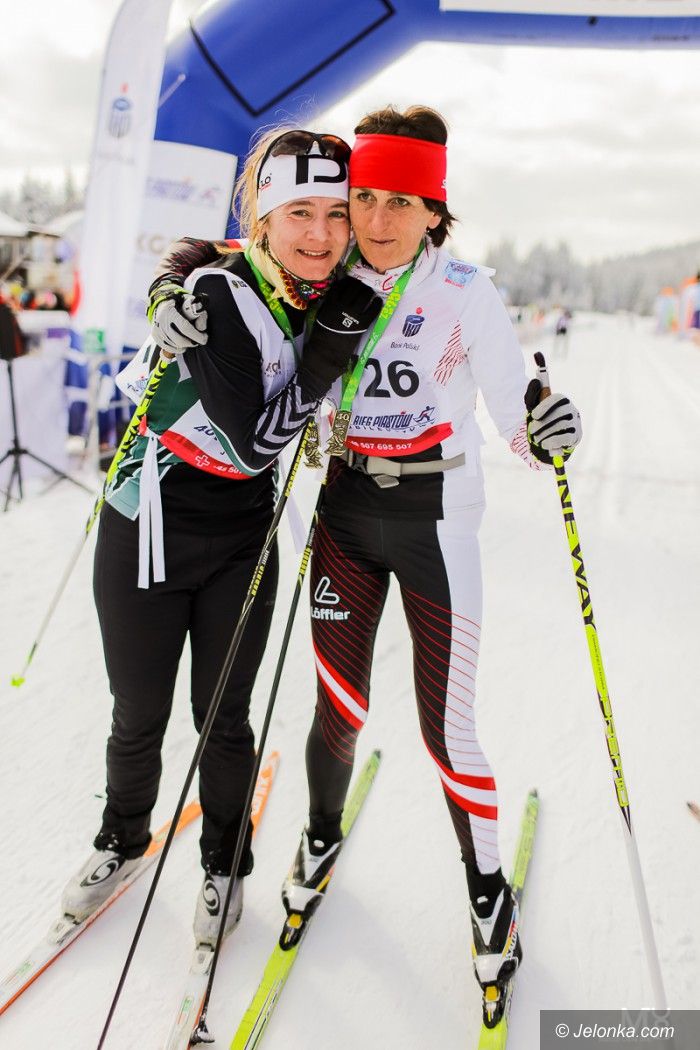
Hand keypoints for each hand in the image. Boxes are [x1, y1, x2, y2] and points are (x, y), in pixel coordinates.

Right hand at [151, 292, 208, 353]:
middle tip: (198, 341)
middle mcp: (161, 321)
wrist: (162, 303)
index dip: (196, 335)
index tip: (204, 338)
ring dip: (185, 346)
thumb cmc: (179, 304)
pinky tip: (182, 345)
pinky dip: (177, 349)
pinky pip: (168, 348)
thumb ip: (198, 314)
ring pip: (174, 346)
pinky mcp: (155, 335)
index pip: (185, 327)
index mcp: (170, 311)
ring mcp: (157, 329)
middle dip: (192, 343)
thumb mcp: (190, 303)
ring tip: (190, 340)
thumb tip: (202, 328)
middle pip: (179, 340)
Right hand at [299, 277, 381, 399]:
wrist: (325, 352)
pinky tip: (377, 301)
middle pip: (354, 288)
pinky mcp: (361, 324)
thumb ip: (328, 304)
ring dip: (368, 291)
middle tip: (362, 285)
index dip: (347, 281)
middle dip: (359, 284)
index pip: (341, 285)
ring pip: (364, 295)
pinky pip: (372, 310)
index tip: (351, 281)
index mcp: (330, 303)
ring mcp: (352, 314)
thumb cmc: (320, 335)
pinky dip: (376, 304)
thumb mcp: (320, 315)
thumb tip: (336, 294)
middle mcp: (342, 305)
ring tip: (370, 292)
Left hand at [524, 378, 581, 463]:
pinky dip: (553, 441)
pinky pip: (566, 438)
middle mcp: (572, 410)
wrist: (548, 441)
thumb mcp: (533, 408)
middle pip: (559, 414)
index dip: (545, 407)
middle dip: (543, 424)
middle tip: (532, 431)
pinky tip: (544, 444)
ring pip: (561, 426)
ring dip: (545, 434)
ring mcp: (575, 423)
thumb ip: (532, 395)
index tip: (534, 415)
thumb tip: (536, 381)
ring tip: (537, 439)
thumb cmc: (541, 422)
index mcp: (562, 401)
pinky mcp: (576, 436)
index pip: (557, 399)